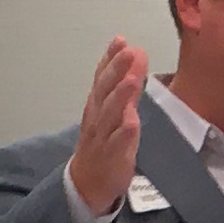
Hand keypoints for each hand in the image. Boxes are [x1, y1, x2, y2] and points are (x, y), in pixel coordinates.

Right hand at [65, 37, 148, 216]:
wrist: (87, 182)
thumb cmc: (103, 140)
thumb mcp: (114, 108)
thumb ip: (126, 81)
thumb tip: (136, 52)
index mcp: (98, 104)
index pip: (102, 77)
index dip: (110, 59)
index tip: (120, 40)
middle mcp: (97, 117)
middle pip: (105, 91)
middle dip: (116, 71)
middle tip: (128, 52)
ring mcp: (102, 137)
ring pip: (109, 116)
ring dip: (120, 97)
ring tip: (132, 80)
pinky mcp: (111, 158)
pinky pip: (116, 145)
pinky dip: (123, 134)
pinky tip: (132, 122)